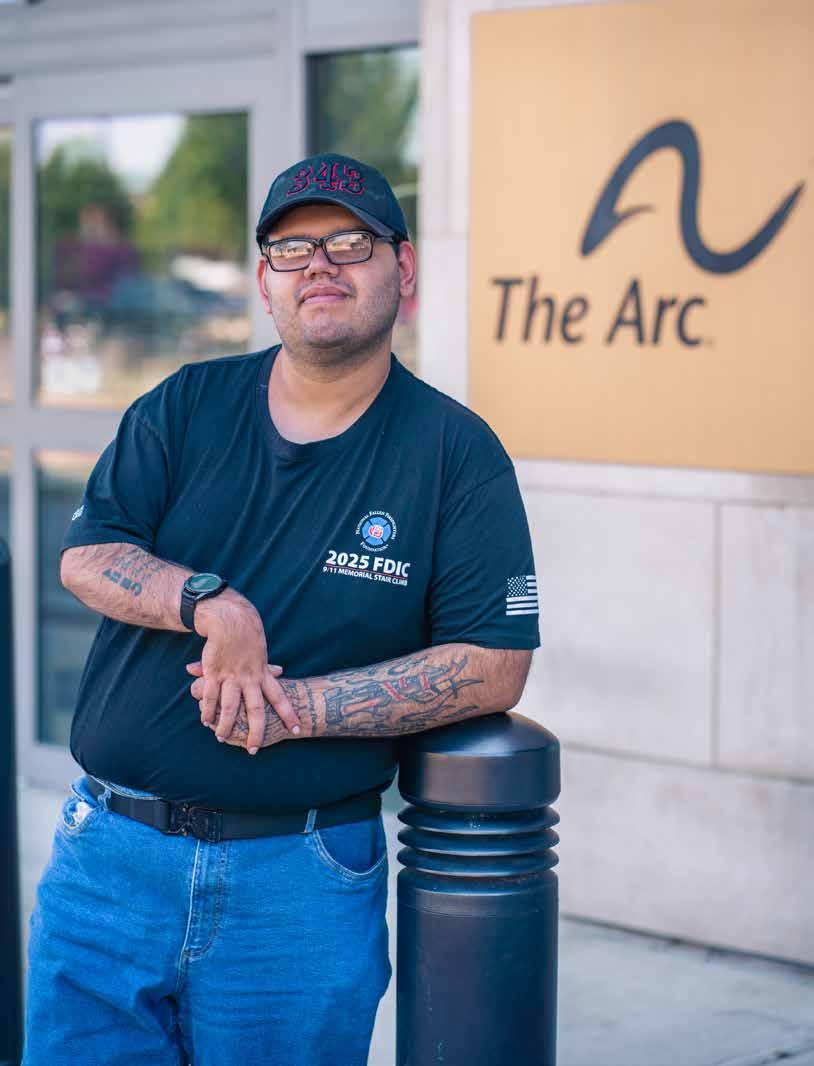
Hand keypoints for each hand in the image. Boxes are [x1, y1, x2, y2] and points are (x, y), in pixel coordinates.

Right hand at [192, 590, 299, 751]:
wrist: (231, 619)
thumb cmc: (247, 637)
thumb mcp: (262, 652)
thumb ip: (268, 667)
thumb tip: (282, 671)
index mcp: (263, 674)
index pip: (279, 697)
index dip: (288, 714)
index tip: (297, 729)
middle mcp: (249, 678)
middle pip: (256, 709)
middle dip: (256, 731)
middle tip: (255, 749)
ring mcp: (231, 676)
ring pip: (230, 706)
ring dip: (226, 724)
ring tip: (222, 738)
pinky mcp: (214, 672)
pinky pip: (210, 695)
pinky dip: (207, 709)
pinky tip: (205, 720)